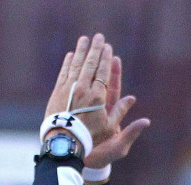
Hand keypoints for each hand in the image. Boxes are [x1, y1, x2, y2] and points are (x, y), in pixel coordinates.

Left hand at [44, 35, 114, 150]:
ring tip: (84, 39)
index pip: (103, 72)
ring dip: (81, 50)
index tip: (108, 48)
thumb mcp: (110, 128)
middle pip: (90, 64)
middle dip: (95, 49)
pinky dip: (68, 62)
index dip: (106, 59)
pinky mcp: (58, 91)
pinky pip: (64, 72)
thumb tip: (132, 99)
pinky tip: (71, 55)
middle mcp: (83, 89)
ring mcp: (69, 88)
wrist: (66, 140)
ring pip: (76, 64)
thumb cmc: (91, 137)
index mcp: (98, 97)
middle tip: (98, 37)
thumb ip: (121, 111)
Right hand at [85, 55, 149, 170]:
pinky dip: (74, 79)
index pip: (114, 90)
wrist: (88, 163)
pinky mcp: (77, 112)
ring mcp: (88, 110)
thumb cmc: (105, 156)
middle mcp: (101, 109)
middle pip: (102, 83)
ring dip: (87, 69)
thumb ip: (131, 133)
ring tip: (87, 50)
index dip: (114, 75)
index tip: (115, 58)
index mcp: (112, 114)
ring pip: (88, 85)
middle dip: (102, 65)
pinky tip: (71, 65)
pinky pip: (76, 92)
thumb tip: (146, 121)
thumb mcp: (120, 146)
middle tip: (102, 46)